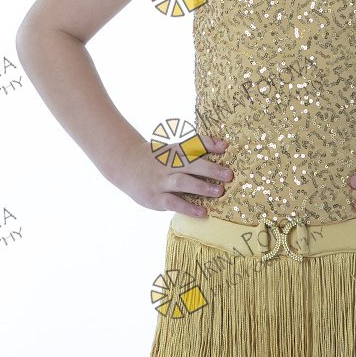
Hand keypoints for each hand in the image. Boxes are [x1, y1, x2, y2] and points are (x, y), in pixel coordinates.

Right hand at [112, 133, 233, 213]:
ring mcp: (161, 181)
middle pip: (190, 164)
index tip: (225, 147)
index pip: (192, 144)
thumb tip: (224, 145)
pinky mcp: (156, 197)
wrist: (126, 165)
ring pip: (182, 182)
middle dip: (211, 169)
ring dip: (201, 187)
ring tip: (219, 191)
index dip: (209, 144)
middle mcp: (168, 164)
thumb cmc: (158, 158)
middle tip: (229, 175)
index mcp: (174, 150)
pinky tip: (202, 212)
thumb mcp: (174, 149)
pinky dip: (188, 207)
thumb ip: (197, 147)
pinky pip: (173, 202)